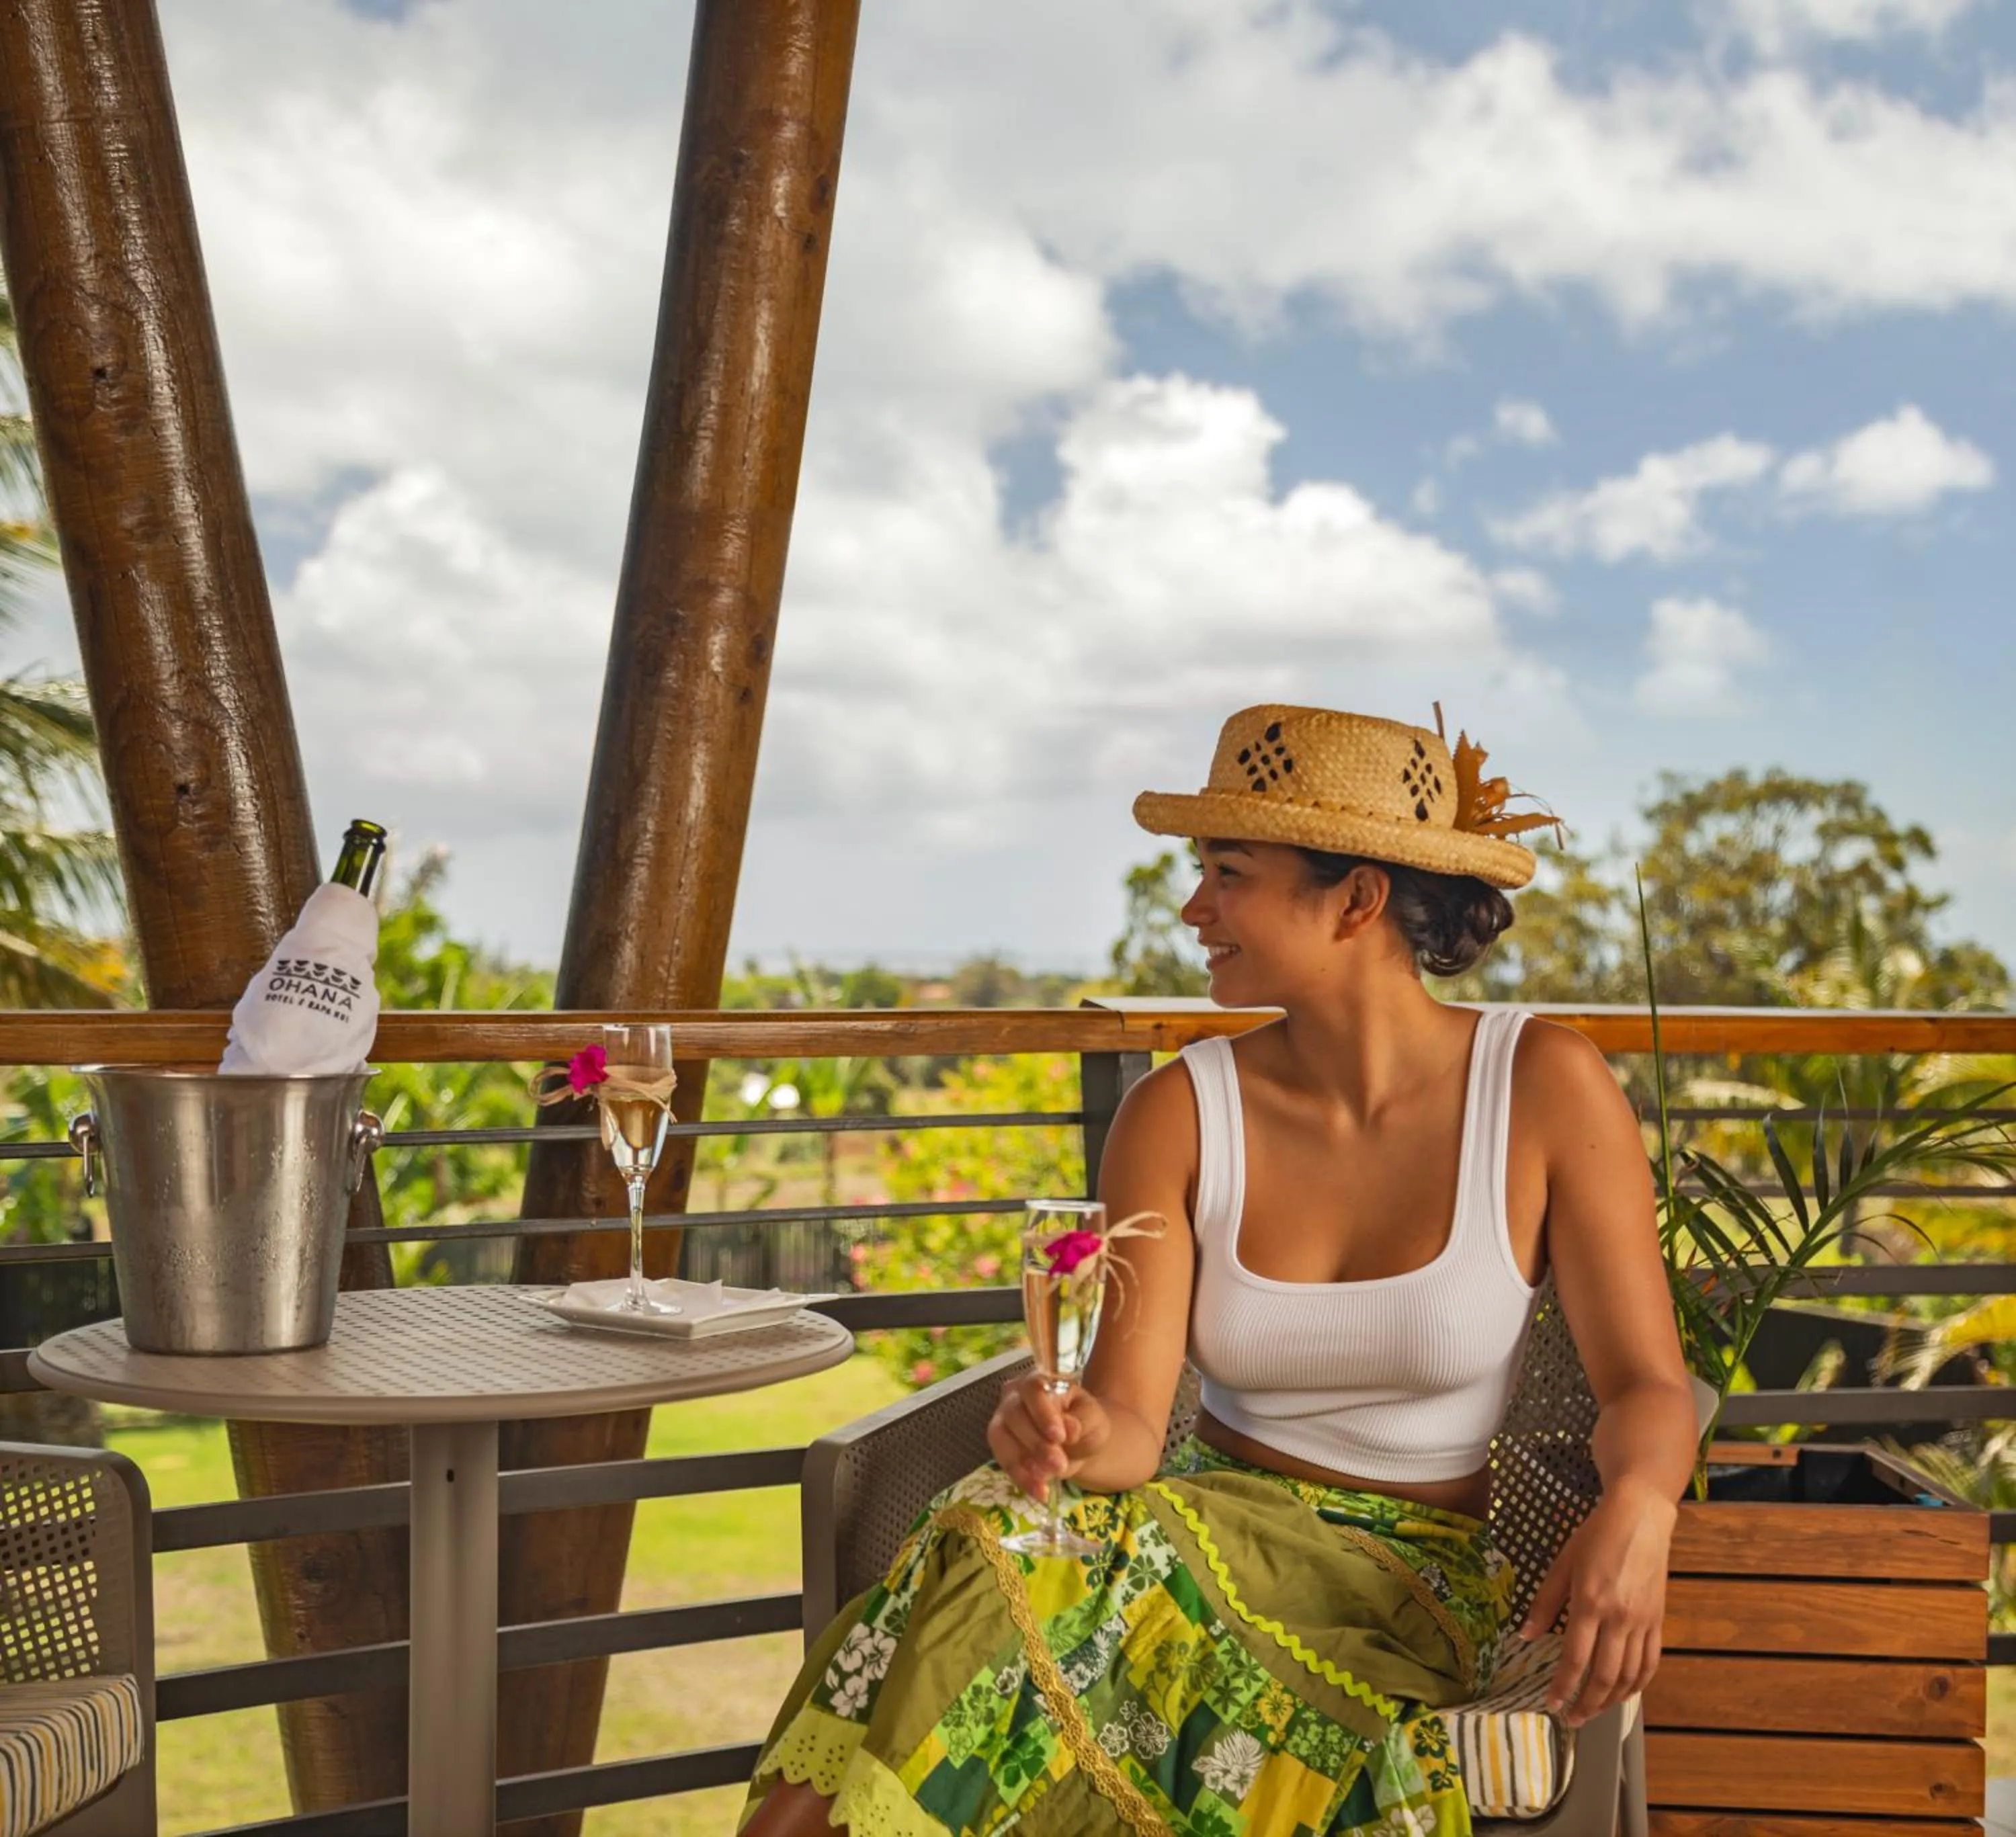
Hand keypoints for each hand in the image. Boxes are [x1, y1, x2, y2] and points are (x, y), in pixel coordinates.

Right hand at [987, 1373, 1111, 1502]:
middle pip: (1015, 1413)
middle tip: (1059, 1464)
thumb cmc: (1085, 1423)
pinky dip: (1021, 1479)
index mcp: (1040, 1380)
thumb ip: (1082, 1422)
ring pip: (1001, 1437)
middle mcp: (1015, 1395)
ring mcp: (1003, 1418)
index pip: (1034, 1388)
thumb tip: (1070, 1429)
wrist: (1079, 1442)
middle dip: (1036, 1443)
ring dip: (1024, 1462)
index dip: (1043, 1412)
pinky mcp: (1000, 1444)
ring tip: (1047, 1482)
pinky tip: (1041, 1492)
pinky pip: (1003, 1461)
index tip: (1060, 1436)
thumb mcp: (1094, 1419)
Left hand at [1518, 1479, 1676, 1727]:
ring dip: (1611, 1701)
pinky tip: (1623, 1693)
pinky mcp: (1659, 1620)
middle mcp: (1619, 1618)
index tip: (1551, 1705)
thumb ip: (1545, 1603)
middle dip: (1586, 1703)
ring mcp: (1643, 1621)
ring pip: (1630, 1675)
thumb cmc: (1594, 1536)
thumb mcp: (1562, 1564)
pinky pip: (1650, 1663)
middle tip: (1571, 1719)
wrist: (1640, 1517)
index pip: (1575, 1658)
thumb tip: (1525, 1636)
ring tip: (1592, 1712)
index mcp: (1591, 1603)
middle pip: (1604, 1675)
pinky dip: (1637, 1684)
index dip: (1562, 1686)